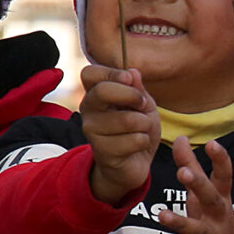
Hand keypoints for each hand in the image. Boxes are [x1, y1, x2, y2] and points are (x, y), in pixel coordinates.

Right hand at [79, 64, 159, 205]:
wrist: (134, 162)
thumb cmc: (137, 128)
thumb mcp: (143, 105)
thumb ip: (137, 89)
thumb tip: (133, 72)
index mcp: (96, 93)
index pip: (90, 73)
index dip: (112, 73)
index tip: (130, 79)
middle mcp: (88, 110)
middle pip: (103, 91)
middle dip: (133, 96)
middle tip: (142, 106)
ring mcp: (92, 131)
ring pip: (128, 119)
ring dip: (145, 125)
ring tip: (141, 130)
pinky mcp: (102, 151)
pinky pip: (135, 140)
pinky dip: (144, 141)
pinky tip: (137, 145)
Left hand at [149, 137, 233, 233]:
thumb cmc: (213, 218)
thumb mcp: (205, 194)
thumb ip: (191, 165)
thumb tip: (180, 137)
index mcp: (220, 198)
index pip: (224, 177)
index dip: (220, 160)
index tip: (213, 144)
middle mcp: (219, 217)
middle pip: (211, 199)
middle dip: (199, 186)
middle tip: (183, 172)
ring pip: (197, 230)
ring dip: (181, 223)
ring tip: (163, 215)